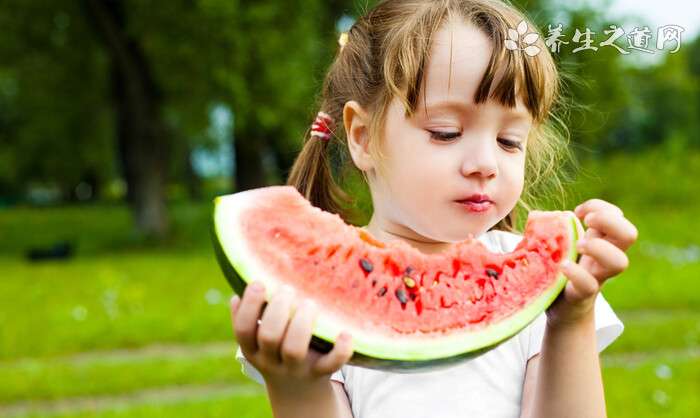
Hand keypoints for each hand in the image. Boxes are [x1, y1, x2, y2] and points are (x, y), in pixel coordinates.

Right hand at [231, 281, 353, 387]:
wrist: (298, 393)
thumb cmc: (277, 353)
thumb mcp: (258, 343)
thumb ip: (248, 320)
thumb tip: (237, 296)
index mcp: (253, 350)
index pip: (243, 330)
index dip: (249, 306)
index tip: (259, 282)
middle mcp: (271, 361)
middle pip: (269, 337)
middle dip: (278, 310)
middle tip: (287, 289)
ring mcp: (296, 369)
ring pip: (294, 350)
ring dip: (301, 323)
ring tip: (309, 303)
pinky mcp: (320, 373)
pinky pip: (331, 365)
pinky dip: (340, 350)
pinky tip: (345, 333)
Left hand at [546, 199, 637, 326]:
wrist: (561, 308)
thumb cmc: (560, 269)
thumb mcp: (561, 244)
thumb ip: (555, 229)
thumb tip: (538, 216)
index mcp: (601, 241)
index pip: (617, 216)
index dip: (599, 207)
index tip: (578, 213)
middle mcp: (605, 258)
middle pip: (629, 235)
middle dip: (609, 221)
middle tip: (587, 223)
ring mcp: (597, 277)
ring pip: (620, 262)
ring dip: (598, 248)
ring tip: (578, 246)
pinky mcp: (582, 294)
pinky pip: (589, 285)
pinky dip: (576, 273)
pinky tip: (563, 266)